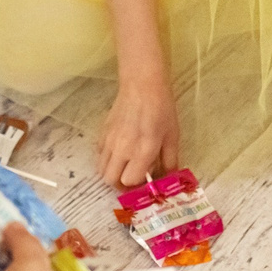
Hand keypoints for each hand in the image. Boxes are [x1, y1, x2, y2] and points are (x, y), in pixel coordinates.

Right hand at [98, 73, 179, 187]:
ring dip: (112, 173)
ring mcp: (109, 141)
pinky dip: (106, 160)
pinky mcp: (102, 133)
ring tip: (124, 168)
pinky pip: (99, 154)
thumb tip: (169, 177)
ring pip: (101, 169)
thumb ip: (170, 160)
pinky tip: (118, 153)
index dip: (137, 185)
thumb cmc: (162, 110)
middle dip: (121, 184)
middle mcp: (122, 150)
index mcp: (141, 152)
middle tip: (132, 179)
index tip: (145, 182)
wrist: (142, 85)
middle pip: (110, 179)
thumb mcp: (172, 136)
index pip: (129, 181)